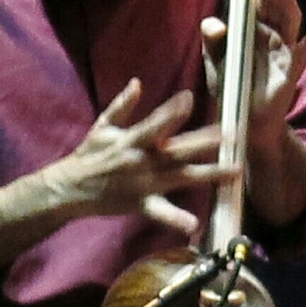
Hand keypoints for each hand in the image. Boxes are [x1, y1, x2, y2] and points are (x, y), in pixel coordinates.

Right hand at [40, 78, 239, 233]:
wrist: (69, 189)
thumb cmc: (88, 155)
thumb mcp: (103, 126)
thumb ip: (122, 105)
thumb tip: (137, 82)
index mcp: (133, 140)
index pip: (156, 122)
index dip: (172, 111)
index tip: (190, 97)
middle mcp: (143, 160)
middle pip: (178, 149)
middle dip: (205, 141)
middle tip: (232, 134)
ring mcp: (144, 183)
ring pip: (182, 176)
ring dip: (210, 173)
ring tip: (236, 170)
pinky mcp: (141, 204)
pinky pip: (161, 212)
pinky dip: (176, 218)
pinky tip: (194, 224)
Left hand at [201, 0, 305, 147]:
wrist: (243, 117)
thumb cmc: (231, 85)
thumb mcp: (215, 61)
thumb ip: (212, 41)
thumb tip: (213, 23)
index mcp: (252, 28)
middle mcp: (270, 33)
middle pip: (275, 5)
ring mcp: (283, 48)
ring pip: (289, 19)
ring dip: (288, 3)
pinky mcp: (291, 65)